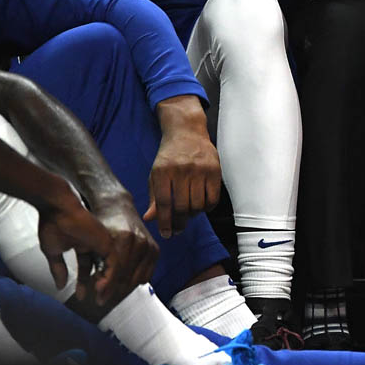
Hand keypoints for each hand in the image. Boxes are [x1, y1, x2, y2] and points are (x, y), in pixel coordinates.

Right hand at [36, 184, 113, 302]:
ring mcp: (103, 242)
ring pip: (111, 268)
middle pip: (103, 269)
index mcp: (84, 245)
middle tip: (98, 302)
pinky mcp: (107, 242)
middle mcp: (96, 244)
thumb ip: (58, 269)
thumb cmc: (52, 225)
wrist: (57, 208)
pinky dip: (110, 277)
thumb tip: (60, 286)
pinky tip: (102, 288)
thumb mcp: (53, 252)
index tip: (82, 297)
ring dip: (107, 285)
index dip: (84, 282)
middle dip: (101, 287)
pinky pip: (113, 264)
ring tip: (100, 299)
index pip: (88, 267)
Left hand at [85, 192, 158, 306]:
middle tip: (102, 295)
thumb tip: (98, 290)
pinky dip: (135, 280)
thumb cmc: (103, 225)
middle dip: (114, 290)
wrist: (117, 208)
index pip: (117, 272)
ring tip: (111, 288)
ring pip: (138, 279)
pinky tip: (124, 279)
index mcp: (124, 238)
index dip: (107, 287)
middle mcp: (140, 242)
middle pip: (128, 278)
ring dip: (124, 287)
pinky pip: (147, 275)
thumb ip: (95, 266)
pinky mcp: (156, 250)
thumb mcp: (95, 243)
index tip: (98, 298)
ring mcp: (150, 245)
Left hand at [145, 95, 219, 238]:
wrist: (187, 131)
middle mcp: (181, 170)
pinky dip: (207, 207)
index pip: (164, 203)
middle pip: (181, 207)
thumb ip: (154, 197)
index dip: (165, 222)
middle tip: (178, 229)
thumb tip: (150, 219)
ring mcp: (200, 169)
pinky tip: (201, 206)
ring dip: (193, 215)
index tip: (166, 233)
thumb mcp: (156, 174)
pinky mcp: (214, 169)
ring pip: (198, 205)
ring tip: (189, 214)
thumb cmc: (169, 156)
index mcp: (162, 171)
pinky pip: (213, 198)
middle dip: (179, 223)